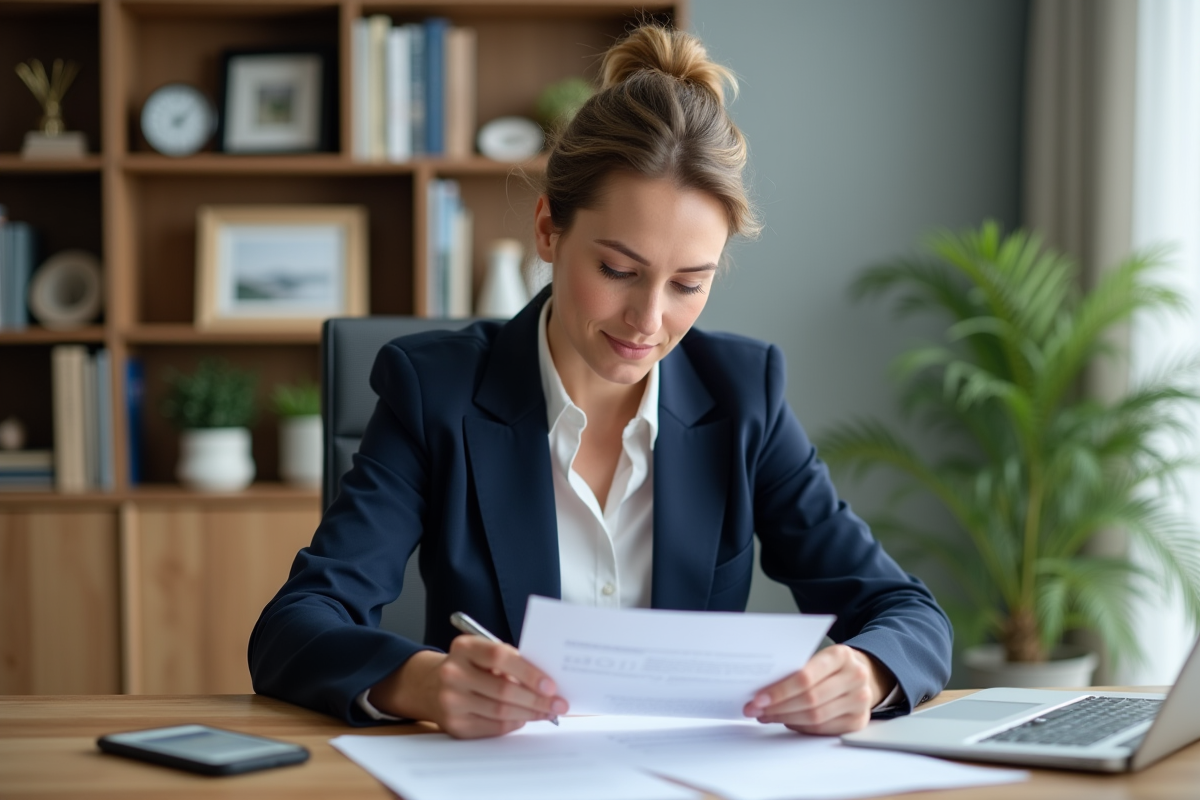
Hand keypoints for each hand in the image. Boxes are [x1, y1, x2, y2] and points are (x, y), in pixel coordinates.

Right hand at [369, 636, 568, 738]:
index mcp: (464, 647)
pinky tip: (525, 718)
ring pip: (501, 711)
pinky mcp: (454, 724)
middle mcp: (453, 673)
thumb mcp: (483, 653)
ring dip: (530, 713)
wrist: (430, 685)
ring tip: (548, 712)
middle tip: (558, 703)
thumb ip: (510, 661)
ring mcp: (451, 700)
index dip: (528, 671)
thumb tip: (548, 682)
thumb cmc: (469, 666)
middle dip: (537, 699)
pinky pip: (493, 727)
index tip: (550, 684)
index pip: (500, 657)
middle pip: (503, 689)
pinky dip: (514, 723)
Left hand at [743, 645, 894, 734]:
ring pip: (815, 717)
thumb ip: (796, 667)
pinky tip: (786, 720)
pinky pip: (822, 729)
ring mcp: (860, 701)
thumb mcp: (818, 655)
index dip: (779, 690)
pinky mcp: (859, 721)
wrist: (862, 672)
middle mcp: (855, 677)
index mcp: (841, 655)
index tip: (757, 698)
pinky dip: (800, 726)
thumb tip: (761, 687)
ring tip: (766, 715)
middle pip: (809, 699)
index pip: (805, 677)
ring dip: (785, 718)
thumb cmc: (831, 664)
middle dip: (777, 707)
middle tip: (754, 709)